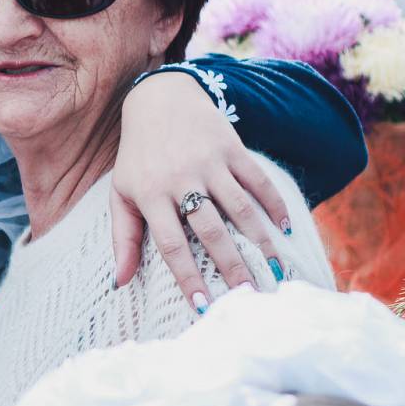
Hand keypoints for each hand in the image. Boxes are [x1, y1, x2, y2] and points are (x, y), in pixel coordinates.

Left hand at [113, 72, 289, 309]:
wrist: (159, 99)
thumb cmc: (138, 157)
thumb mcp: (121, 193)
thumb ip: (123, 237)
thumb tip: (120, 282)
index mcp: (150, 195)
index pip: (171, 245)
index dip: (188, 277)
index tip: (204, 307)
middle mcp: (181, 180)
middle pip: (211, 232)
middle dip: (232, 269)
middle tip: (250, 299)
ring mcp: (209, 163)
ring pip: (240, 210)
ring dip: (260, 243)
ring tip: (274, 273)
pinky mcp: (232, 148)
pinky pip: (258, 181)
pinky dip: (274, 205)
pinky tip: (284, 230)